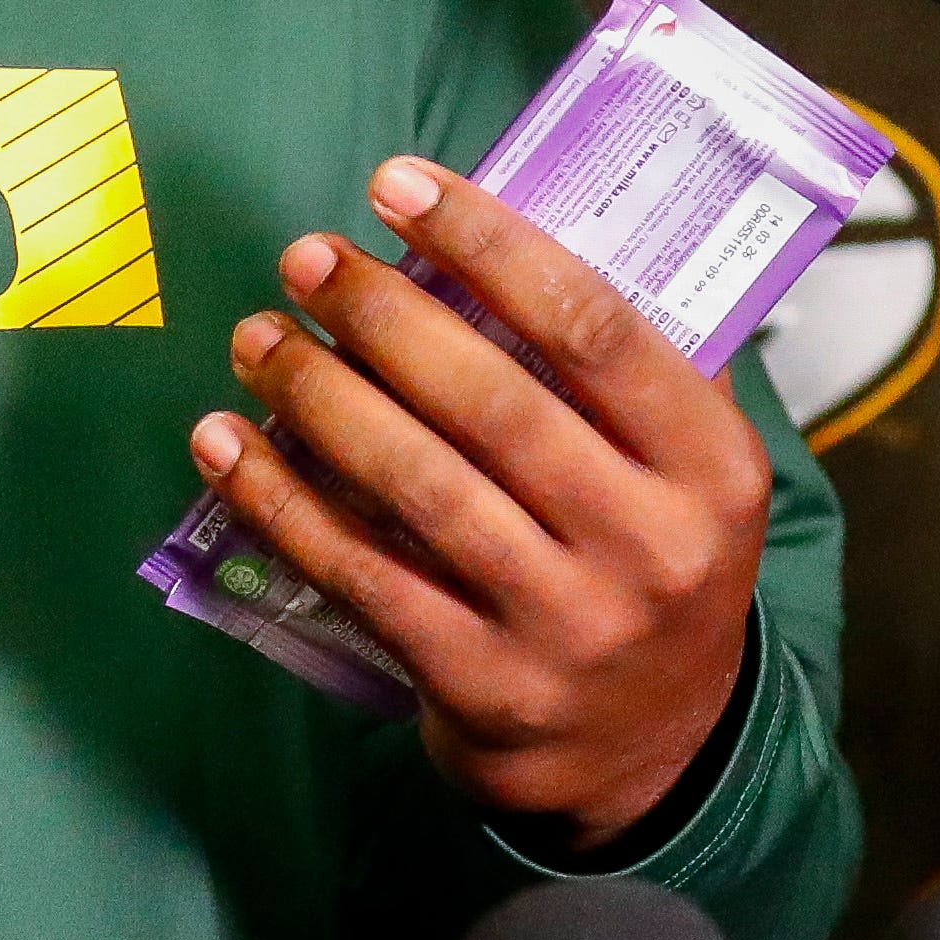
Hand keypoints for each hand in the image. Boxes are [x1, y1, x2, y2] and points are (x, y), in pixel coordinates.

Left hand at [187, 159, 766, 847]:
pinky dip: (283, 504)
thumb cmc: (650, 564)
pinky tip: (227, 445)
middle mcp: (651, 548)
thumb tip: (514, 226)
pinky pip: (363, 575)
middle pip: (493, 403)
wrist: (652, 754)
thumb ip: (632, 365)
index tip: (400, 185)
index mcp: (712, 467)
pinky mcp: (483, 687)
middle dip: (383, 315)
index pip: (594, 327)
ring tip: (259, 337)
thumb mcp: (689, 470)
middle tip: (307, 256)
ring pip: (419, 486)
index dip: (487, 244)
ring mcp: (566, 625)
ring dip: (320, 398)